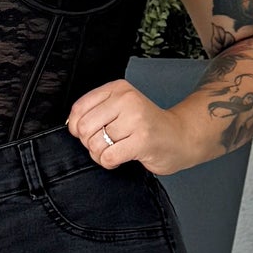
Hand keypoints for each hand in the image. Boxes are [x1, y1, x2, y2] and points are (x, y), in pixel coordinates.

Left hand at [66, 79, 201, 174]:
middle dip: (90, 143)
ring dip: (101, 154)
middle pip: (85, 128)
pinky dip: (110, 163)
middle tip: (105, 144)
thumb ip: (97, 112)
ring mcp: (136, 119)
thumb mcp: (121, 109)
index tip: (88, 133)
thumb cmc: (147, 126)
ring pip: (96, 144)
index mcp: (119, 89)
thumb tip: (72, 126)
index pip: (80, 108)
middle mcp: (127, 100)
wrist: (180, 137)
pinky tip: (121, 157)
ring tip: (115, 150)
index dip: (76, 127)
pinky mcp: (142, 140)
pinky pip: (108, 157)